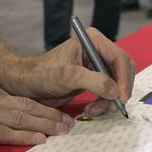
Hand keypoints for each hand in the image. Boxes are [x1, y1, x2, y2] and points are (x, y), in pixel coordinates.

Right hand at [0, 63, 74, 144]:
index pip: (14, 95)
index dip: (36, 103)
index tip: (51, 108)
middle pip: (25, 104)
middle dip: (50, 113)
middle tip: (69, 121)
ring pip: (21, 117)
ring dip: (45, 125)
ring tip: (64, 130)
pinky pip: (2, 133)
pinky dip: (24, 137)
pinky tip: (39, 140)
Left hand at [3, 28, 136, 116]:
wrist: (27, 84)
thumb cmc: (42, 74)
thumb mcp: (67, 76)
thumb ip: (94, 81)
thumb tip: (115, 91)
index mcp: (93, 41)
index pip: (120, 58)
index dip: (124, 79)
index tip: (120, 98)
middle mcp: (98, 50)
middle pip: (123, 71)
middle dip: (118, 91)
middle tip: (110, 107)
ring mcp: (96, 65)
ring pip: (117, 84)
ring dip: (109, 100)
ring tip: (94, 110)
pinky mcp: (94, 79)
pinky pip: (109, 92)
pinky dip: (104, 102)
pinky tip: (91, 109)